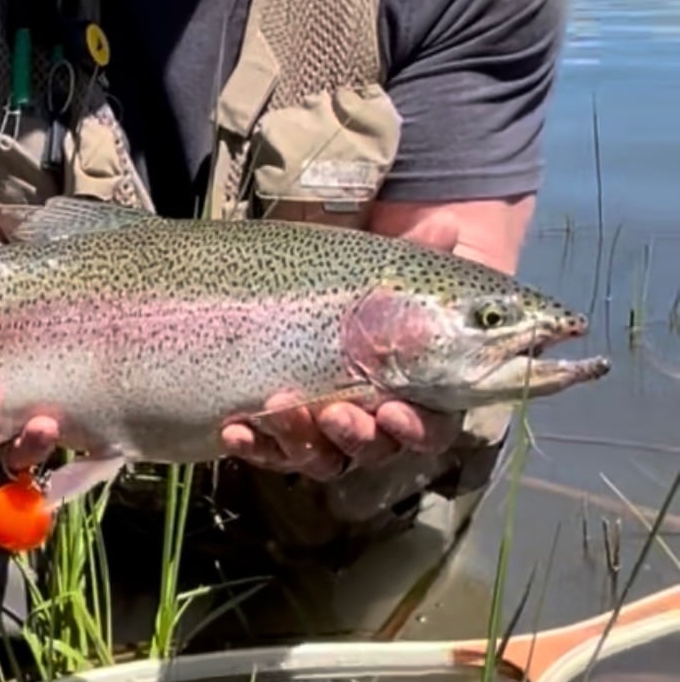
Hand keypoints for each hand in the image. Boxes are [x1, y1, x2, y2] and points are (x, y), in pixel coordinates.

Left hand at [221, 211, 463, 478]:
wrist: (317, 293)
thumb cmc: (368, 289)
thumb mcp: (388, 269)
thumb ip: (419, 254)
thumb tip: (447, 225)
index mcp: (417, 395)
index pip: (431, 430)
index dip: (415, 428)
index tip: (394, 410)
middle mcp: (376, 424)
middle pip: (373, 449)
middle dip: (354, 434)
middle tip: (334, 412)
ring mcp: (327, 435)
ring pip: (320, 456)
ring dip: (300, 438)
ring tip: (279, 405)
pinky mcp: (284, 437)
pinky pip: (271, 452)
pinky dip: (256, 446)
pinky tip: (236, 429)